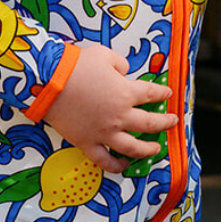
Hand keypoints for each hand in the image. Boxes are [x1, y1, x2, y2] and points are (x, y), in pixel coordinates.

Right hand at [46, 45, 176, 172]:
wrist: (49, 81)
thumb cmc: (77, 65)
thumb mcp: (104, 55)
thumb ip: (120, 64)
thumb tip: (124, 72)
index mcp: (126, 93)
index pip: (151, 94)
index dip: (162, 94)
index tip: (167, 94)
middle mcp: (119, 116)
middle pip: (150, 124)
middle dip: (164, 122)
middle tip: (172, 122)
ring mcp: (104, 133)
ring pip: (133, 148)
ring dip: (148, 150)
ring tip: (156, 150)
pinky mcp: (87, 143)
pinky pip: (105, 161)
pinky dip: (116, 166)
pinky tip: (124, 165)